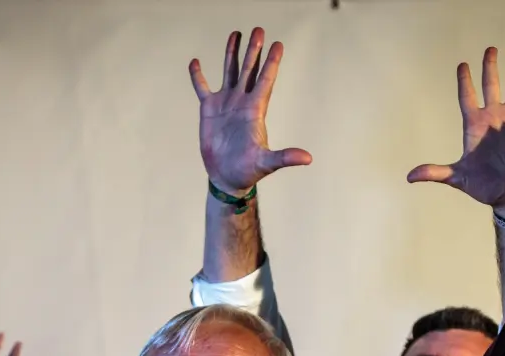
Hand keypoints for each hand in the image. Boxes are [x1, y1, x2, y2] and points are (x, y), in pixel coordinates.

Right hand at [189, 28, 311, 194]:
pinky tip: (196, 62)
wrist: (227, 177)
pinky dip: (198, 76)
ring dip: (232, 54)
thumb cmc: (248, 171)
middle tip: (259, 30)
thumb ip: (285, 157)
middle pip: (249, 70)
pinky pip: (202, 88)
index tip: (278, 44)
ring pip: (229, 72)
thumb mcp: (267, 163)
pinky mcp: (208, 110)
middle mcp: (242, 102)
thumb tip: (308, 158)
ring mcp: (225, 104)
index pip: (266, 80)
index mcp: (256, 110)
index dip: (272, 62)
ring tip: (236, 34)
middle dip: (254, 50)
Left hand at [408, 48, 504, 219]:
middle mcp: (493, 118)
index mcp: (474, 126)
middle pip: (490, 86)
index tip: (462, 65)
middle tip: (490, 49)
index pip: (467, 97)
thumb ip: (435, 172)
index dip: (464, 81)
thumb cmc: (484, 188)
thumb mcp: (458, 178)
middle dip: (490, 67)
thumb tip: (409, 177)